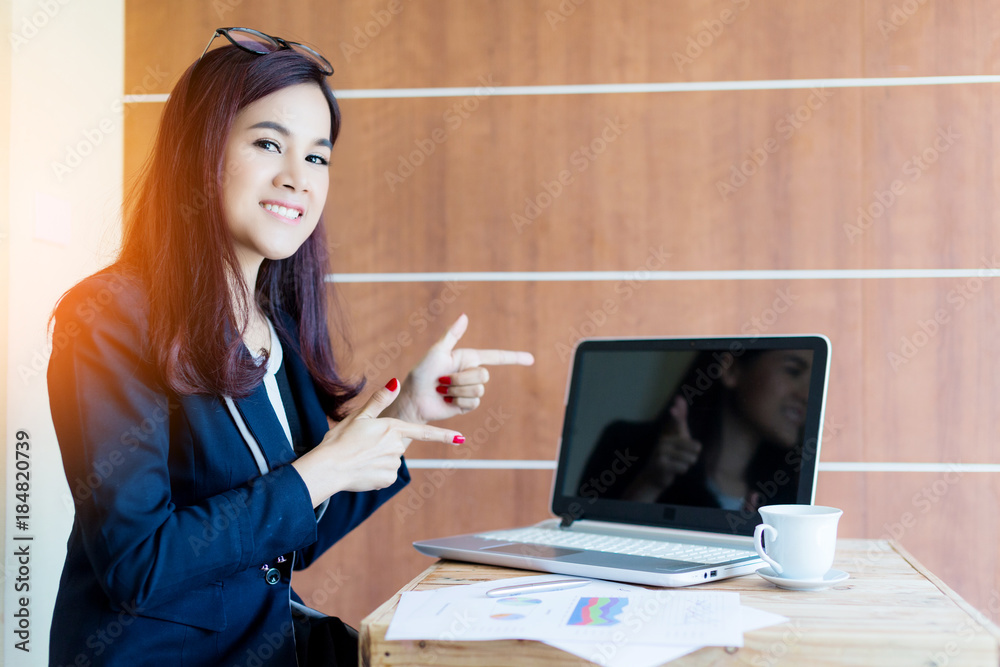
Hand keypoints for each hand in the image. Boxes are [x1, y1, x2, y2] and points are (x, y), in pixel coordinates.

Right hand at [292, 378, 463, 507]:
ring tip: (360, 457)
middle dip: (384, 445)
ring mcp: (393, 464)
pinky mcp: (386, 480)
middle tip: (363, 446)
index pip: (424, 432)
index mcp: (392, 428)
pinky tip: (363, 470)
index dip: (444, 436)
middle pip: (397, 444)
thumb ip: (380, 400)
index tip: (461, 439)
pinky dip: (376, 472)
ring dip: (379, 459)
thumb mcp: (358, 416)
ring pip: (391, 459)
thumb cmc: (340, 440)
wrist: (328, 467)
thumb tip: (395, 382)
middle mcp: (396, 447)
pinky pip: (386, 474)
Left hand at [387, 314, 533, 423]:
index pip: (497, 357)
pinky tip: (447, 400)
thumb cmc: (421, 373)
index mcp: (468, 358)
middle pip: (484, 375)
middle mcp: (471, 373)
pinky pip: (473, 402)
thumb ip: (451, 335)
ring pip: (478, 389)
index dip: (515, 358)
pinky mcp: (467, 404)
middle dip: (462, 378)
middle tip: (442, 380)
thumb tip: (465, 316)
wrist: (413, 399)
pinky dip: (458, 401)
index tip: (531, 359)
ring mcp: (470, 389)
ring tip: (442, 390)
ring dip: (457, 390)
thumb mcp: (436, 352)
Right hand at [623, 396, 701, 501]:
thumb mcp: (677, 437)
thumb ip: (680, 420)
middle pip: (692, 446)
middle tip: (683, 458)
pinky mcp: (661, 465)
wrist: (654, 477)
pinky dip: (682, 471)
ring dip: (687, 464)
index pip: (675, 422)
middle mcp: (662, 441)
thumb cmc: (670, 455)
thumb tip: (680, 398)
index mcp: (667, 433)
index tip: (676, 404)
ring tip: (677, 464)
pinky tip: (673, 470)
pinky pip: (683, 468)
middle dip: (693, 455)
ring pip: (689, 459)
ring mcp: (660, 453)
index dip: (677, 415)